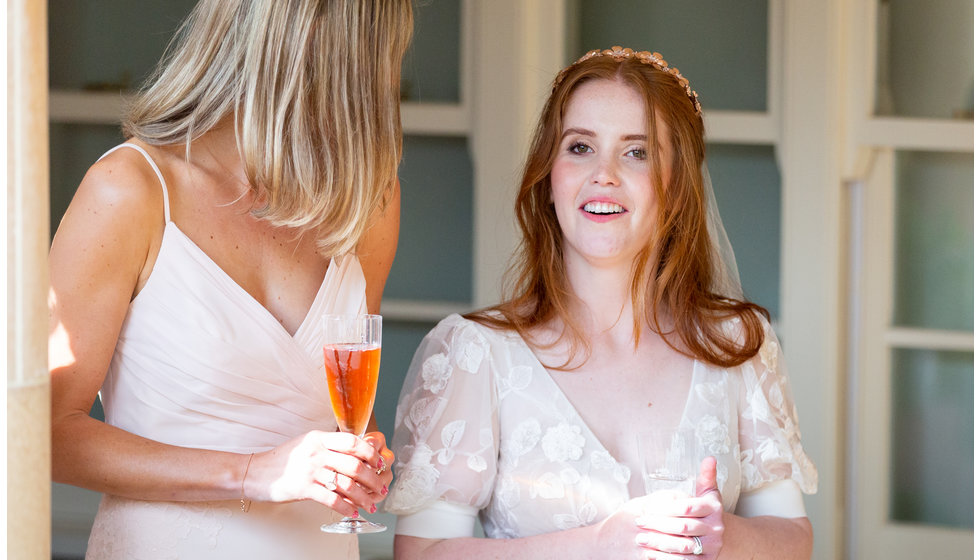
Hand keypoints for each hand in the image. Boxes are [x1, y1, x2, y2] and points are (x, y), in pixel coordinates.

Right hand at [244, 430, 388, 516]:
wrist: (255, 472)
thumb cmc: (282, 460)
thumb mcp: (306, 444)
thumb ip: (328, 445)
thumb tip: (354, 452)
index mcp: (319, 438)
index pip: (352, 441)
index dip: (370, 453)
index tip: (380, 463)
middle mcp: (316, 452)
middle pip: (354, 464)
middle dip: (372, 479)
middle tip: (381, 489)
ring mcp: (309, 470)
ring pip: (346, 484)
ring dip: (363, 497)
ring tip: (370, 504)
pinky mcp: (302, 488)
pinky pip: (331, 499)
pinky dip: (345, 507)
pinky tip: (352, 512)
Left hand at [633, 456, 724, 558]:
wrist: (717, 535)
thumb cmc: (705, 510)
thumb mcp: (707, 492)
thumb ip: (706, 476)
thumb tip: (710, 458)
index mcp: (714, 509)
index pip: (687, 507)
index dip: (665, 508)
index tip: (646, 508)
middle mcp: (716, 529)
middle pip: (683, 526)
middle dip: (658, 525)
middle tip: (639, 523)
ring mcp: (712, 547)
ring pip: (682, 546)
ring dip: (658, 543)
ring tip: (640, 539)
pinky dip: (665, 559)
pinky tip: (650, 554)